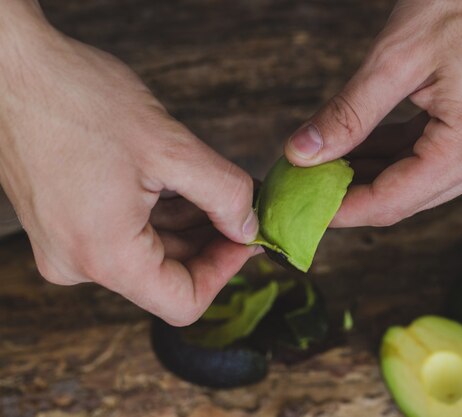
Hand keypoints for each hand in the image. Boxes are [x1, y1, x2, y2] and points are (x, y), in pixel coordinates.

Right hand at [0, 2, 258, 325]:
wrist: (9, 68)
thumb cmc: (78, 100)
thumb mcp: (170, 147)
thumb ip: (224, 193)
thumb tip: (248, 226)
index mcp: (104, 256)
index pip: (183, 303)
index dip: (225, 272)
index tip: (247, 239)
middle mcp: (78, 263)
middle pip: (166, 275)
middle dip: (210, 241)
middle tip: (241, 206)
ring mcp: (66, 244)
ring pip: (148, 252)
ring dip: (188, 224)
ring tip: (215, 187)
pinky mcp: (62, 223)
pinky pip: (124, 233)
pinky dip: (158, 213)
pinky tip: (180, 182)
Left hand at [285, 0, 461, 226]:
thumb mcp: (398, 57)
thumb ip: (348, 113)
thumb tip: (302, 153)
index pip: (391, 201)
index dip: (339, 209)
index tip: (300, 206)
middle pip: (403, 197)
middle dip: (349, 193)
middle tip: (302, 183)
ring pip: (415, 180)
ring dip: (368, 174)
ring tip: (321, 165)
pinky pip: (431, 158)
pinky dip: (392, 155)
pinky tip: (357, 148)